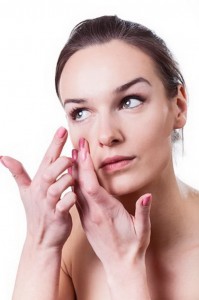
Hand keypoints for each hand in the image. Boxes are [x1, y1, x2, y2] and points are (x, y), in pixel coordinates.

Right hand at [0, 127, 75, 248]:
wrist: (41, 238)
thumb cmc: (36, 211)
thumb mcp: (24, 190)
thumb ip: (17, 172)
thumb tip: (3, 156)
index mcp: (37, 182)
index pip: (46, 159)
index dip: (54, 144)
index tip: (62, 129)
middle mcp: (42, 191)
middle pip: (48, 172)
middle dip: (60, 162)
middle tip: (70, 157)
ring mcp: (49, 204)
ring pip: (56, 188)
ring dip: (66, 180)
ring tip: (73, 175)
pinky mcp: (57, 216)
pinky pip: (64, 206)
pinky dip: (70, 199)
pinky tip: (74, 195)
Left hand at [72, 138, 151, 267]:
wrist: (119, 266)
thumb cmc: (132, 247)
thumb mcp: (143, 230)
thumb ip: (143, 212)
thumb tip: (147, 195)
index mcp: (106, 212)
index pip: (92, 186)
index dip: (85, 167)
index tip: (82, 151)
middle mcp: (93, 213)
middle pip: (81, 184)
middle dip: (78, 163)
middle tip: (78, 145)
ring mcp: (86, 217)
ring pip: (76, 190)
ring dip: (74, 171)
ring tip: (73, 154)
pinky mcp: (84, 219)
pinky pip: (77, 198)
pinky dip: (75, 183)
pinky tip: (74, 174)